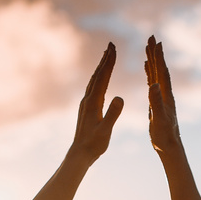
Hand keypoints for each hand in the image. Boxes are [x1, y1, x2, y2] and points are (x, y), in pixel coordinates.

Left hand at [69, 42, 122, 164]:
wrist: (80, 154)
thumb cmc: (94, 144)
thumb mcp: (106, 130)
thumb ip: (113, 114)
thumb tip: (120, 97)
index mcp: (93, 102)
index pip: (103, 78)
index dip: (109, 63)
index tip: (114, 49)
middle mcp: (88, 99)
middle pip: (97, 75)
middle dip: (105, 59)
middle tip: (111, 45)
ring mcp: (86, 103)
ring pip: (94, 80)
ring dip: (101, 67)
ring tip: (107, 56)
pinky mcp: (87, 108)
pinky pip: (93, 88)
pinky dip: (99, 78)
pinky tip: (101, 78)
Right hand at [144, 35, 181, 155]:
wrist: (169, 146)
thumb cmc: (164, 135)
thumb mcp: (158, 119)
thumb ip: (156, 102)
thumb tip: (153, 85)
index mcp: (165, 96)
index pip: (161, 72)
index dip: (158, 57)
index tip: (155, 42)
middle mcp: (165, 93)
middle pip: (159, 69)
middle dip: (155, 53)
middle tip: (152, 37)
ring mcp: (161, 97)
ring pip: (156, 74)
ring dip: (152, 60)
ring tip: (149, 47)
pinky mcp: (157, 101)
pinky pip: (152, 82)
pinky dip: (149, 72)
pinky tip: (146, 67)